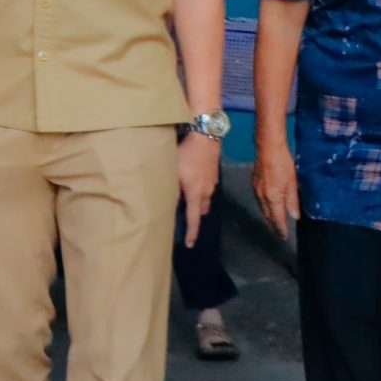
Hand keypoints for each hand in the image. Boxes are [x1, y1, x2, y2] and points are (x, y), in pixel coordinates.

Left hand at [176, 130, 219, 247]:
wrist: (205, 136)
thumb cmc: (186, 154)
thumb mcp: (173, 171)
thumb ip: (170, 188)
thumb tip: (166, 200)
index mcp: (196, 194)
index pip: (194, 219)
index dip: (192, 233)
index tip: (190, 244)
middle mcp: (207, 191)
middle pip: (202, 209)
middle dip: (195, 214)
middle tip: (185, 214)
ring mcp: (213, 182)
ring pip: (206, 197)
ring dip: (198, 200)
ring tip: (188, 195)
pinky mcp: (214, 173)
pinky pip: (208, 186)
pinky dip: (202, 188)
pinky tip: (194, 179)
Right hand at [252, 143, 298, 237]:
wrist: (268, 147)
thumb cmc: (283, 164)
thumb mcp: (292, 183)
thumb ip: (292, 201)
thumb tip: (294, 216)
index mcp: (272, 198)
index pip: (277, 218)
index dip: (281, 228)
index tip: (284, 236)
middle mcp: (262, 196)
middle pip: (267, 215)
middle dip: (273, 224)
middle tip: (279, 232)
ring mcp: (256, 189)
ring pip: (262, 208)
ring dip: (268, 216)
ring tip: (274, 222)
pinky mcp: (254, 182)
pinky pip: (259, 200)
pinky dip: (264, 207)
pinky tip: (268, 205)